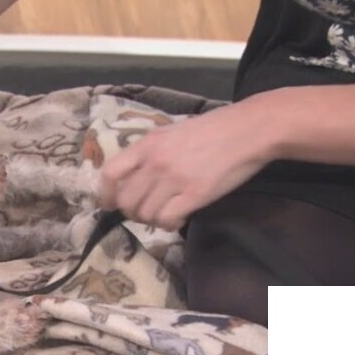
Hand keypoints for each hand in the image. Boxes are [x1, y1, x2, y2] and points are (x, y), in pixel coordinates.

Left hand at [98, 99, 278, 230]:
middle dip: (132, 213)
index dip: (105, 194)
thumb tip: (135, 177)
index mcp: (147, 144)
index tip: (109, 205)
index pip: (110, 173)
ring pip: (146, 214)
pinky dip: (169, 225)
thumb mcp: (172, 131)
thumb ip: (151, 152)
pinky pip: (168, 219)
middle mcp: (155, 162)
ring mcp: (174, 178)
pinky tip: (179, 219)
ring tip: (166, 215)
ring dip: (153, 221)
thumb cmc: (213, 129)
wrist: (249, 130)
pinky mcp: (194, 194)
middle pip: (126, 201)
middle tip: (146, 213)